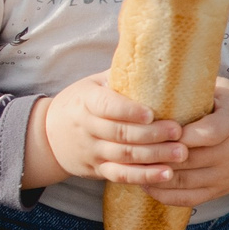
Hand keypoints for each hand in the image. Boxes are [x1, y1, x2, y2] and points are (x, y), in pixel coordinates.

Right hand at [35, 72, 186, 188]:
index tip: (151, 113)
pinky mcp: (98, 170)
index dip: (128, 111)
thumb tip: (154, 52)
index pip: (106, 106)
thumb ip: (120, 76)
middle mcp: (88, 127)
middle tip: (178, 132)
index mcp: (87, 102)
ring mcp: (93, 151)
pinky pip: (121, 176)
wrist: (48, 134)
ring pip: (124, 156)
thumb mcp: (93, 84)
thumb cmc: (81, 103)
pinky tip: (166, 175)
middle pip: (120, 133)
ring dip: (153, 156)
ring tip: (180, 153)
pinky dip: (144, 177)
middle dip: (151, 135)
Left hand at [141, 79, 228, 206]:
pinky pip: (189, 199)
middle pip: (190, 160)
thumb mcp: (224, 93)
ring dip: (155, 176)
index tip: (156, 128)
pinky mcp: (218, 192)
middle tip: (129, 148)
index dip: (181, 134)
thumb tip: (159, 68)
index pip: (207, 133)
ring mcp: (224, 176)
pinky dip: (165, 195)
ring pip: (185, 182)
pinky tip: (145, 183)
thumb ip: (197, 86)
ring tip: (129, 166)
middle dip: (158, 156)